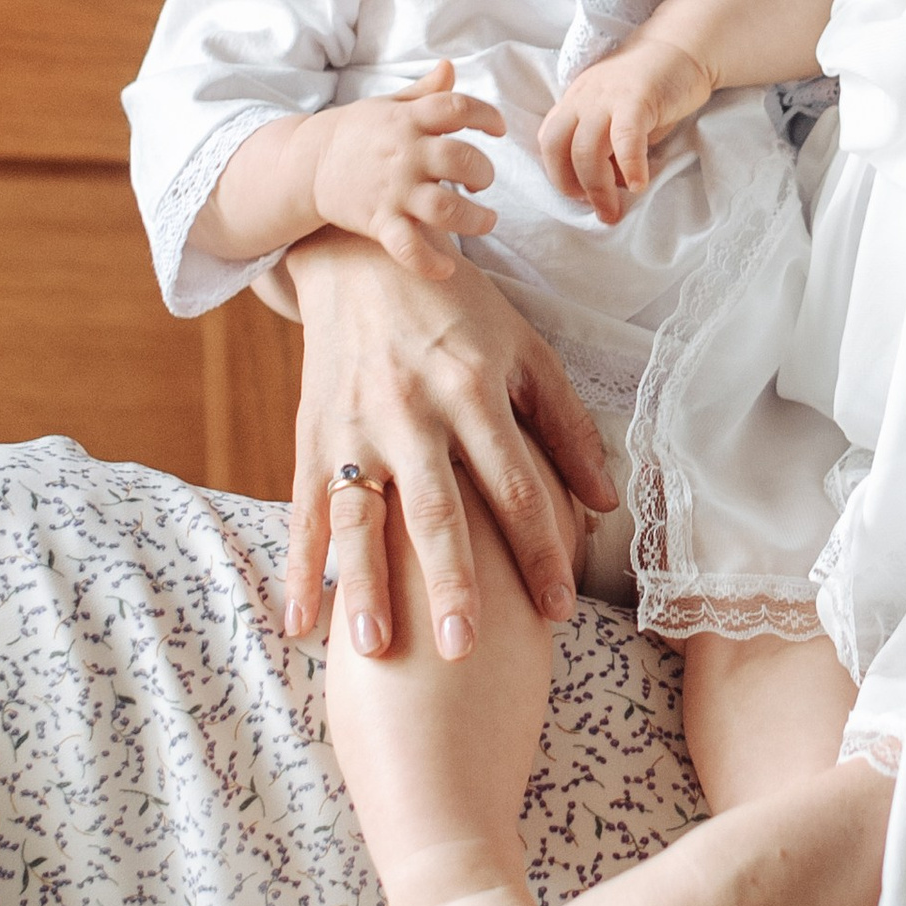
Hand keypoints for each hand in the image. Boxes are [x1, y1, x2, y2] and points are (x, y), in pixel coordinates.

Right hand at [282, 235, 614, 659]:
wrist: (362, 255)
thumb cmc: (458, 309)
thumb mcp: (524, 349)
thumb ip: (565, 425)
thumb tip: (606, 501)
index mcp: (472, 389)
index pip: (515, 487)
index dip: (539, 550)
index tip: (555, 611)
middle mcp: (411, 410)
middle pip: (436, 510)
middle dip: (450, 584)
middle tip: (464, 651)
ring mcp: (354, 425)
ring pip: (359, 516)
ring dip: (365, 584)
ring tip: (373, 648)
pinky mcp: (311, 434)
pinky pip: (303, 510)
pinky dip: (299, 568)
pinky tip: (302, 624)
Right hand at [309, 64, 502, 281]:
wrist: (306, 164)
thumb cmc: (356, 133)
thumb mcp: (388, 105)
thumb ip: (424, 91)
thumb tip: (450, 67)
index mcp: (409, 120)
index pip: (458, 107)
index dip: (487, 115)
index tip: (497, 129)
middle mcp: (404, 154)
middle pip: (460, 159)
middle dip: (484, 173)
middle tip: (481, 182)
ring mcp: (392, 190)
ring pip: (445, 208)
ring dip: (475, 219)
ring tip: (485, 220)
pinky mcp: (379, 222)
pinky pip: (407, 247)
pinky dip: (429, 262)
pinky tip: (447, 267)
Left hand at [537, 35, 714, 224]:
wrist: (684, 45)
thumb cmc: (654, 87)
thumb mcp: (620, 116)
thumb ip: (610, 146)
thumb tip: (613, 185)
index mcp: (574, 102)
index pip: (549, 142)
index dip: (560, 174)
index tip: (581, 196)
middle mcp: (583, 98)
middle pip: (559, 148)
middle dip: (572, 187)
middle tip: (598, 211)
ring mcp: (607, 96)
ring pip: (586, 149)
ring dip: (598, 187)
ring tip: (615, 210)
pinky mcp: (637, 97)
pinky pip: (625, 138)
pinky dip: (629, 166)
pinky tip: (639, 185)